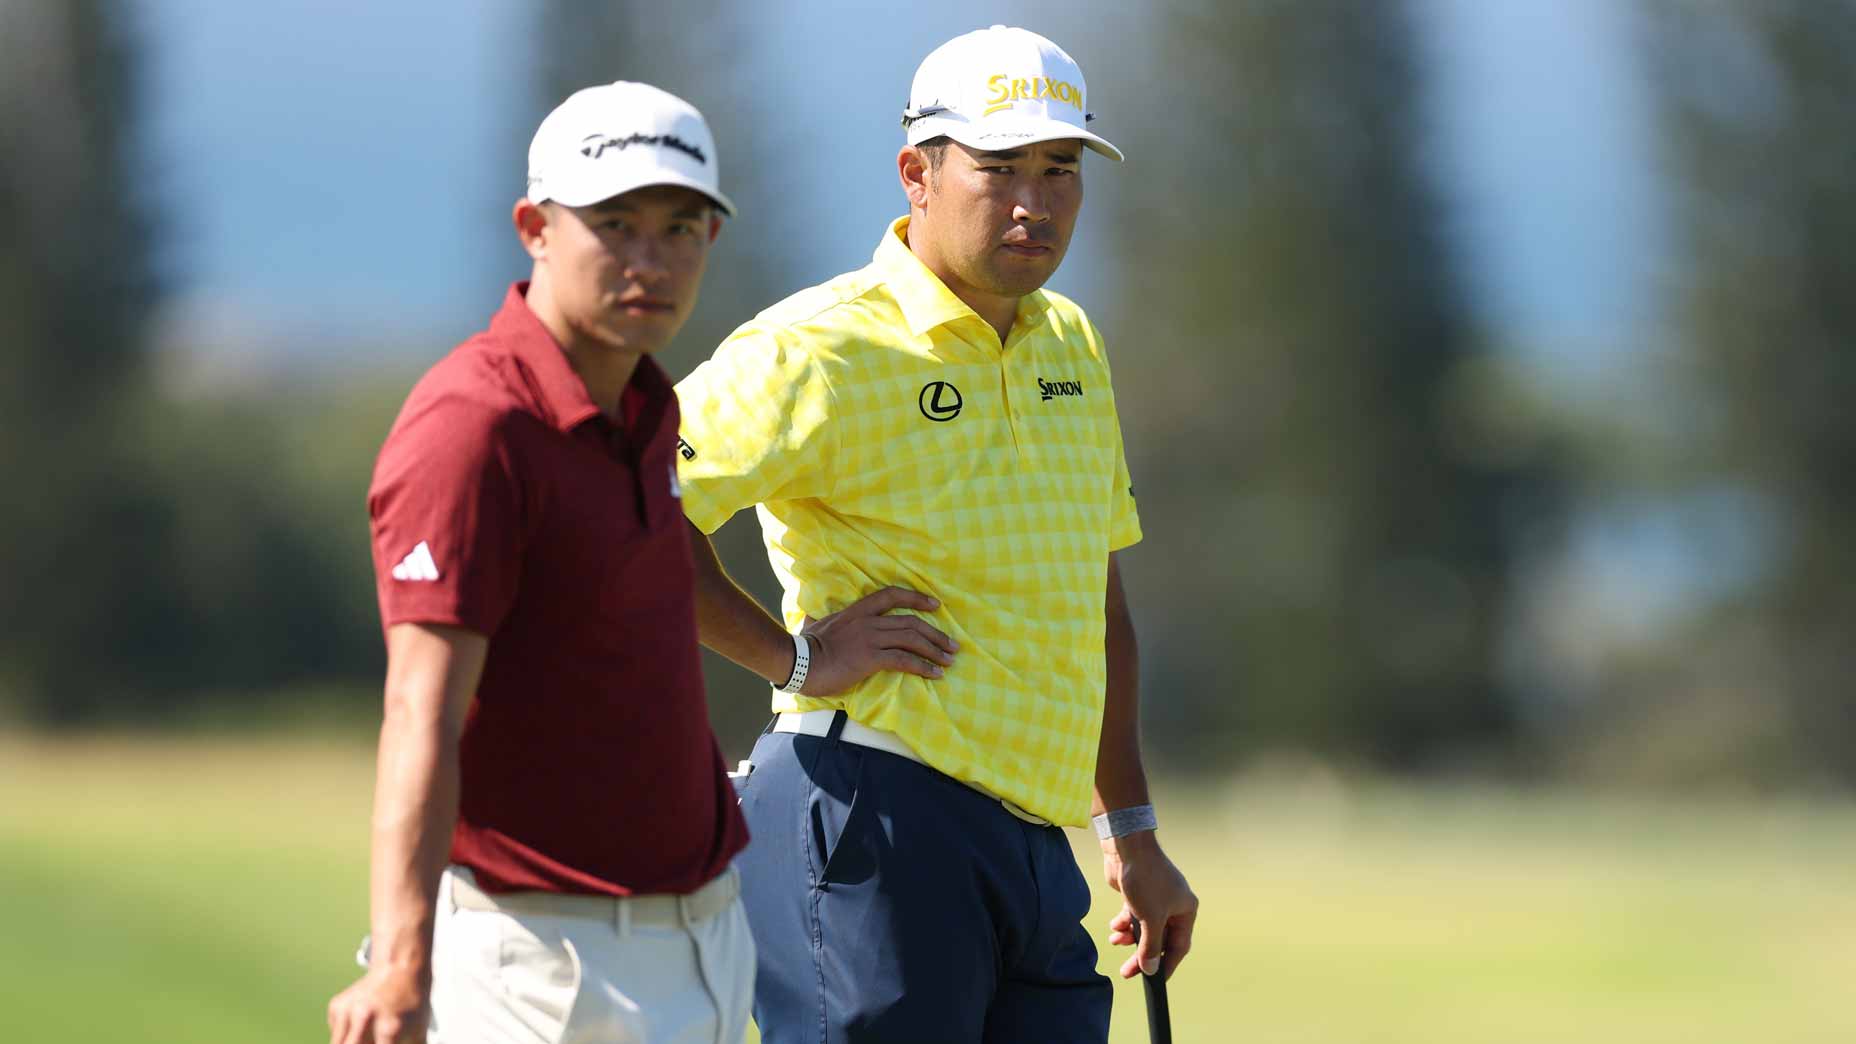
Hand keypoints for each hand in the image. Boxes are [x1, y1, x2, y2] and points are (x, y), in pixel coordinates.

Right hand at [327, 966, 428, 1043]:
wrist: (400, 968)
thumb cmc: (412, 1005)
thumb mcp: (419, 1033)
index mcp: (389, 1027)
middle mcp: (365, 1017)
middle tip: (371, 1041)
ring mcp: (348, 1011)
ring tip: (370, 1035)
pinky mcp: (336, 1006)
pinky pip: (336, 1034)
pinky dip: (345, 1037)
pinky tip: (361, 1025)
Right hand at [797, 586, 957, 695]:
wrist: (798, 663)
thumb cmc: (804, 648)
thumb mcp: (815, 626)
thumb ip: (818, 620)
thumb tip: (809, 619)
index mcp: (857, 610)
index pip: (892, 595)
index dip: (917, 598)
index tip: (935, 604)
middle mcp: (868, 621)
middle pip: (911, 622)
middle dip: (936, 633)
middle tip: (952, 645)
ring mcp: (870, 638)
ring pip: (912, 639)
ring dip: (935, 650)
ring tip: (949, 660)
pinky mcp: (870, 658)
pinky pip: (904, 660)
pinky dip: (923, 666)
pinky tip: (935, 673)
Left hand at [1102, 831, 1197, 980]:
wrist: (1127, 848)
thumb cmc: (1146, 880)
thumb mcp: (1150, 918)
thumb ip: (1151, 946)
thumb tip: (1151, 970)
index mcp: (1186, 910)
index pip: (1179, 946)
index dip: (1166, 965)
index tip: (1154, 980)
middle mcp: (1174, 905)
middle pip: (1159, 939)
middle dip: (1142, 954)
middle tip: (1127, 972)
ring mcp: (1156, 899)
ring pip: (1144, 929)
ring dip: (1130, 938)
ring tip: (1115, 941)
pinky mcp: (1139, 894)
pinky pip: (1133, 917)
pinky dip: (1123, 924)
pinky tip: (1114, 927)